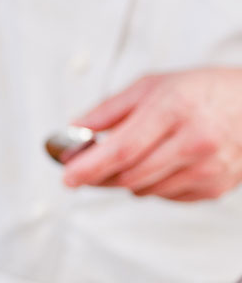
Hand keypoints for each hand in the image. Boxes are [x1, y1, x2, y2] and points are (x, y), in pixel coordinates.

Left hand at [61, 67, 241, 200]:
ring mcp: (208, 168)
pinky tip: (164, 162)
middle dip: (100, 176)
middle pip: (130, 175)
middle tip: (86, 169)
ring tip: (136, 156)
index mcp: (174, 110)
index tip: (67, 177)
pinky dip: (154, 184)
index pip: (122, 149)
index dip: (90, 167)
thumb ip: (109, 110)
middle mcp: (195, 141)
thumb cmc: (201, 91)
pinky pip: (166, 196)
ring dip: (127, 179)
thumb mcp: (152, 86)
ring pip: (145, 190)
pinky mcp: (215, 187)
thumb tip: (73, 130)